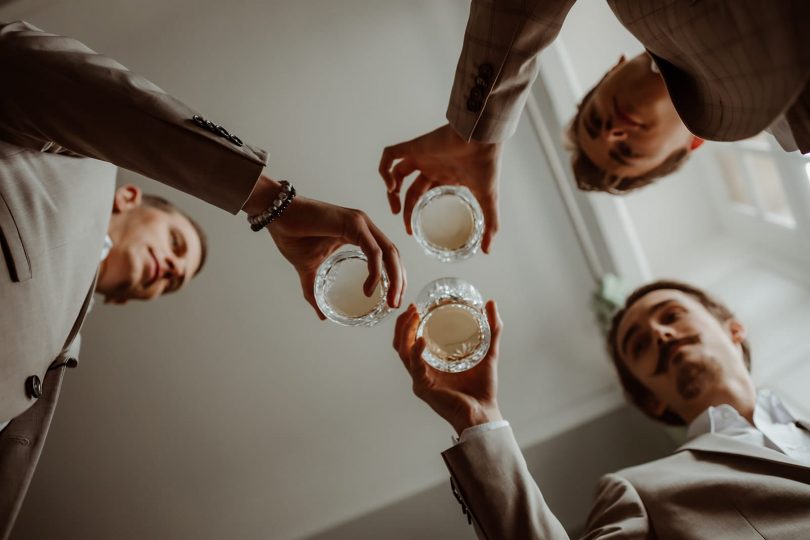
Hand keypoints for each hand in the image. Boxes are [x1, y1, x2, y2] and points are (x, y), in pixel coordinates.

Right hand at [246, 176, 405, 318]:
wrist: (276, 215)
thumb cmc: (292, 235)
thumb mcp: (309, 269)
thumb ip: (315, 291)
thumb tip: (321, 316)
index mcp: (360, 233)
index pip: (388, 256)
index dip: (395, 277)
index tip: (393, 300)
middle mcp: (364, 226)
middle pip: (394, 255)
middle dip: (400, 281)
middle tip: (395, 305)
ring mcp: (361, 223)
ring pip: (389, 253)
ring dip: (394, 279)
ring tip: (389, 301)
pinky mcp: (353, 223)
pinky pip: (373, 251)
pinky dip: (375, 271)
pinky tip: (369, 289)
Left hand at [379, 124, 501, 252]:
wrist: (484, 139)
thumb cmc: (487, 164)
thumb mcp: (487, 199)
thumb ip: (489, 224)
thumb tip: (489, 250)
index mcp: (443, 176)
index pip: (421, 195)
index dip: (413, 211)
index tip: (411, 228)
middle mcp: (430, 166)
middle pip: (407, 188)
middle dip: (402, 206)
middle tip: (404, 224)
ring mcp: (421, 156)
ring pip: (395, 171)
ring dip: (390, 189)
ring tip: (394, 205)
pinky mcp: (414, 146)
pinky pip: (390, 155)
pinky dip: (384, 170)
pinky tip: (392, 185)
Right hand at [393, 301, 502, 434]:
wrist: (483, 413)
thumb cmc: (481, 388)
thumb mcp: (488, 351)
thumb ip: (492, 329)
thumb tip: (491, 303)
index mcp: (431, 362)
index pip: (411, 339)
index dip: (409, 322)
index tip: (417, 306)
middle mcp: (421, 370)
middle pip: (401, 343)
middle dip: (403, 324)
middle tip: (413, 308)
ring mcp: (420, 379)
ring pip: (403, 352)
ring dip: (405, 332)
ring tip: (414, 317)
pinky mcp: (424, 388)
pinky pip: (416, 367)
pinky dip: (416, 353)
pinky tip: (421, 341)